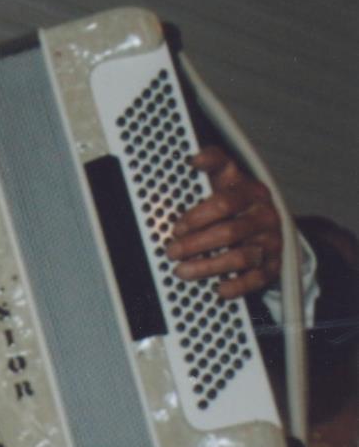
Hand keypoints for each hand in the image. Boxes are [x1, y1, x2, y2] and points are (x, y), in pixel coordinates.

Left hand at [167, 146, 283, 299]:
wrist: (269, 220)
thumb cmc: (237, 198)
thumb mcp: (227, 176)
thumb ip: (213, 162)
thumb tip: (195, 157)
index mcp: (252, 192)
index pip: (224, 203)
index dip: (196, 217)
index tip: (176, 228)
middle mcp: (265, 216)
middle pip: (228, 232)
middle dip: (194, 245)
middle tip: (171, 252)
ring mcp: (272, 240)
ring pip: (241, 257)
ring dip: (208, 267)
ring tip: (182, 272)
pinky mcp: (275, 264)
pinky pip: (257, 278)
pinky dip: (237, 286)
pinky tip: (218, 289)